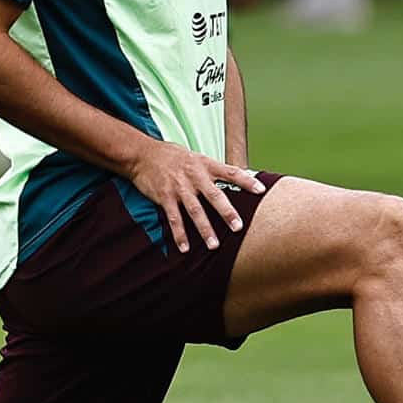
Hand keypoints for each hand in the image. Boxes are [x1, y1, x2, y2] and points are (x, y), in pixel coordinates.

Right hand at [127, 139, 263, 252]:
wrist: (142, 154)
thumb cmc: (172, 156)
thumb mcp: (195, 157)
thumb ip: (212, 170)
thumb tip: (234, 178)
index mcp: (205, 164)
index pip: (231, 172)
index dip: (246, 181)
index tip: (261, 190)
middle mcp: (194, 176)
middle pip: (214, 195)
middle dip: (226, 212)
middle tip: (238, 227)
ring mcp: (179, 187)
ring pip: (195, 211)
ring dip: (204, 229)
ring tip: (213, 246)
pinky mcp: (164, 197)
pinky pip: (174, 218)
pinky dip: (179, 234)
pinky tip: (185, 248)